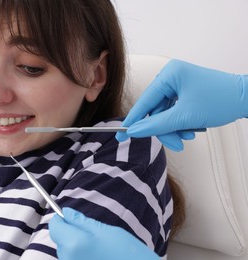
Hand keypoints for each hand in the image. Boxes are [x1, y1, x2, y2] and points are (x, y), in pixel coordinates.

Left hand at [49, 207, 158, 259]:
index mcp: (73, 244)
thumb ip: (82, 221)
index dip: (62, 219)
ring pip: (66, 252)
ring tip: (98, 249)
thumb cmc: (126, 254)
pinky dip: (81, 257)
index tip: (70, 217)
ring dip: (76, 247)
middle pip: (60, 240)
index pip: (55, 227)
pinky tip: (97, 258)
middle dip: (71, 234)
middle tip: (92, 234)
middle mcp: (68, 259)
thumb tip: (66, 213)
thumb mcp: (105, 231)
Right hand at [116, 59, 247, 150]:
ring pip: (165, 114)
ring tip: (189, 135)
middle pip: (156, 110)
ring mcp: (179, 84)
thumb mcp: (184, 117)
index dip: (133, 119)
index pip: (145, 101)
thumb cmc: (220, 100)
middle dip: (166, 129)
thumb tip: (135, 131)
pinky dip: (181, 123)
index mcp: (169, 74)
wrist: (247, 99)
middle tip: (176, 143)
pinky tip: (192, 128)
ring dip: (175, 128)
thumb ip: (156, 125)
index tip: (121, 133)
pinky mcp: (185, 92)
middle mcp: (171, 76)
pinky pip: (174, 111)